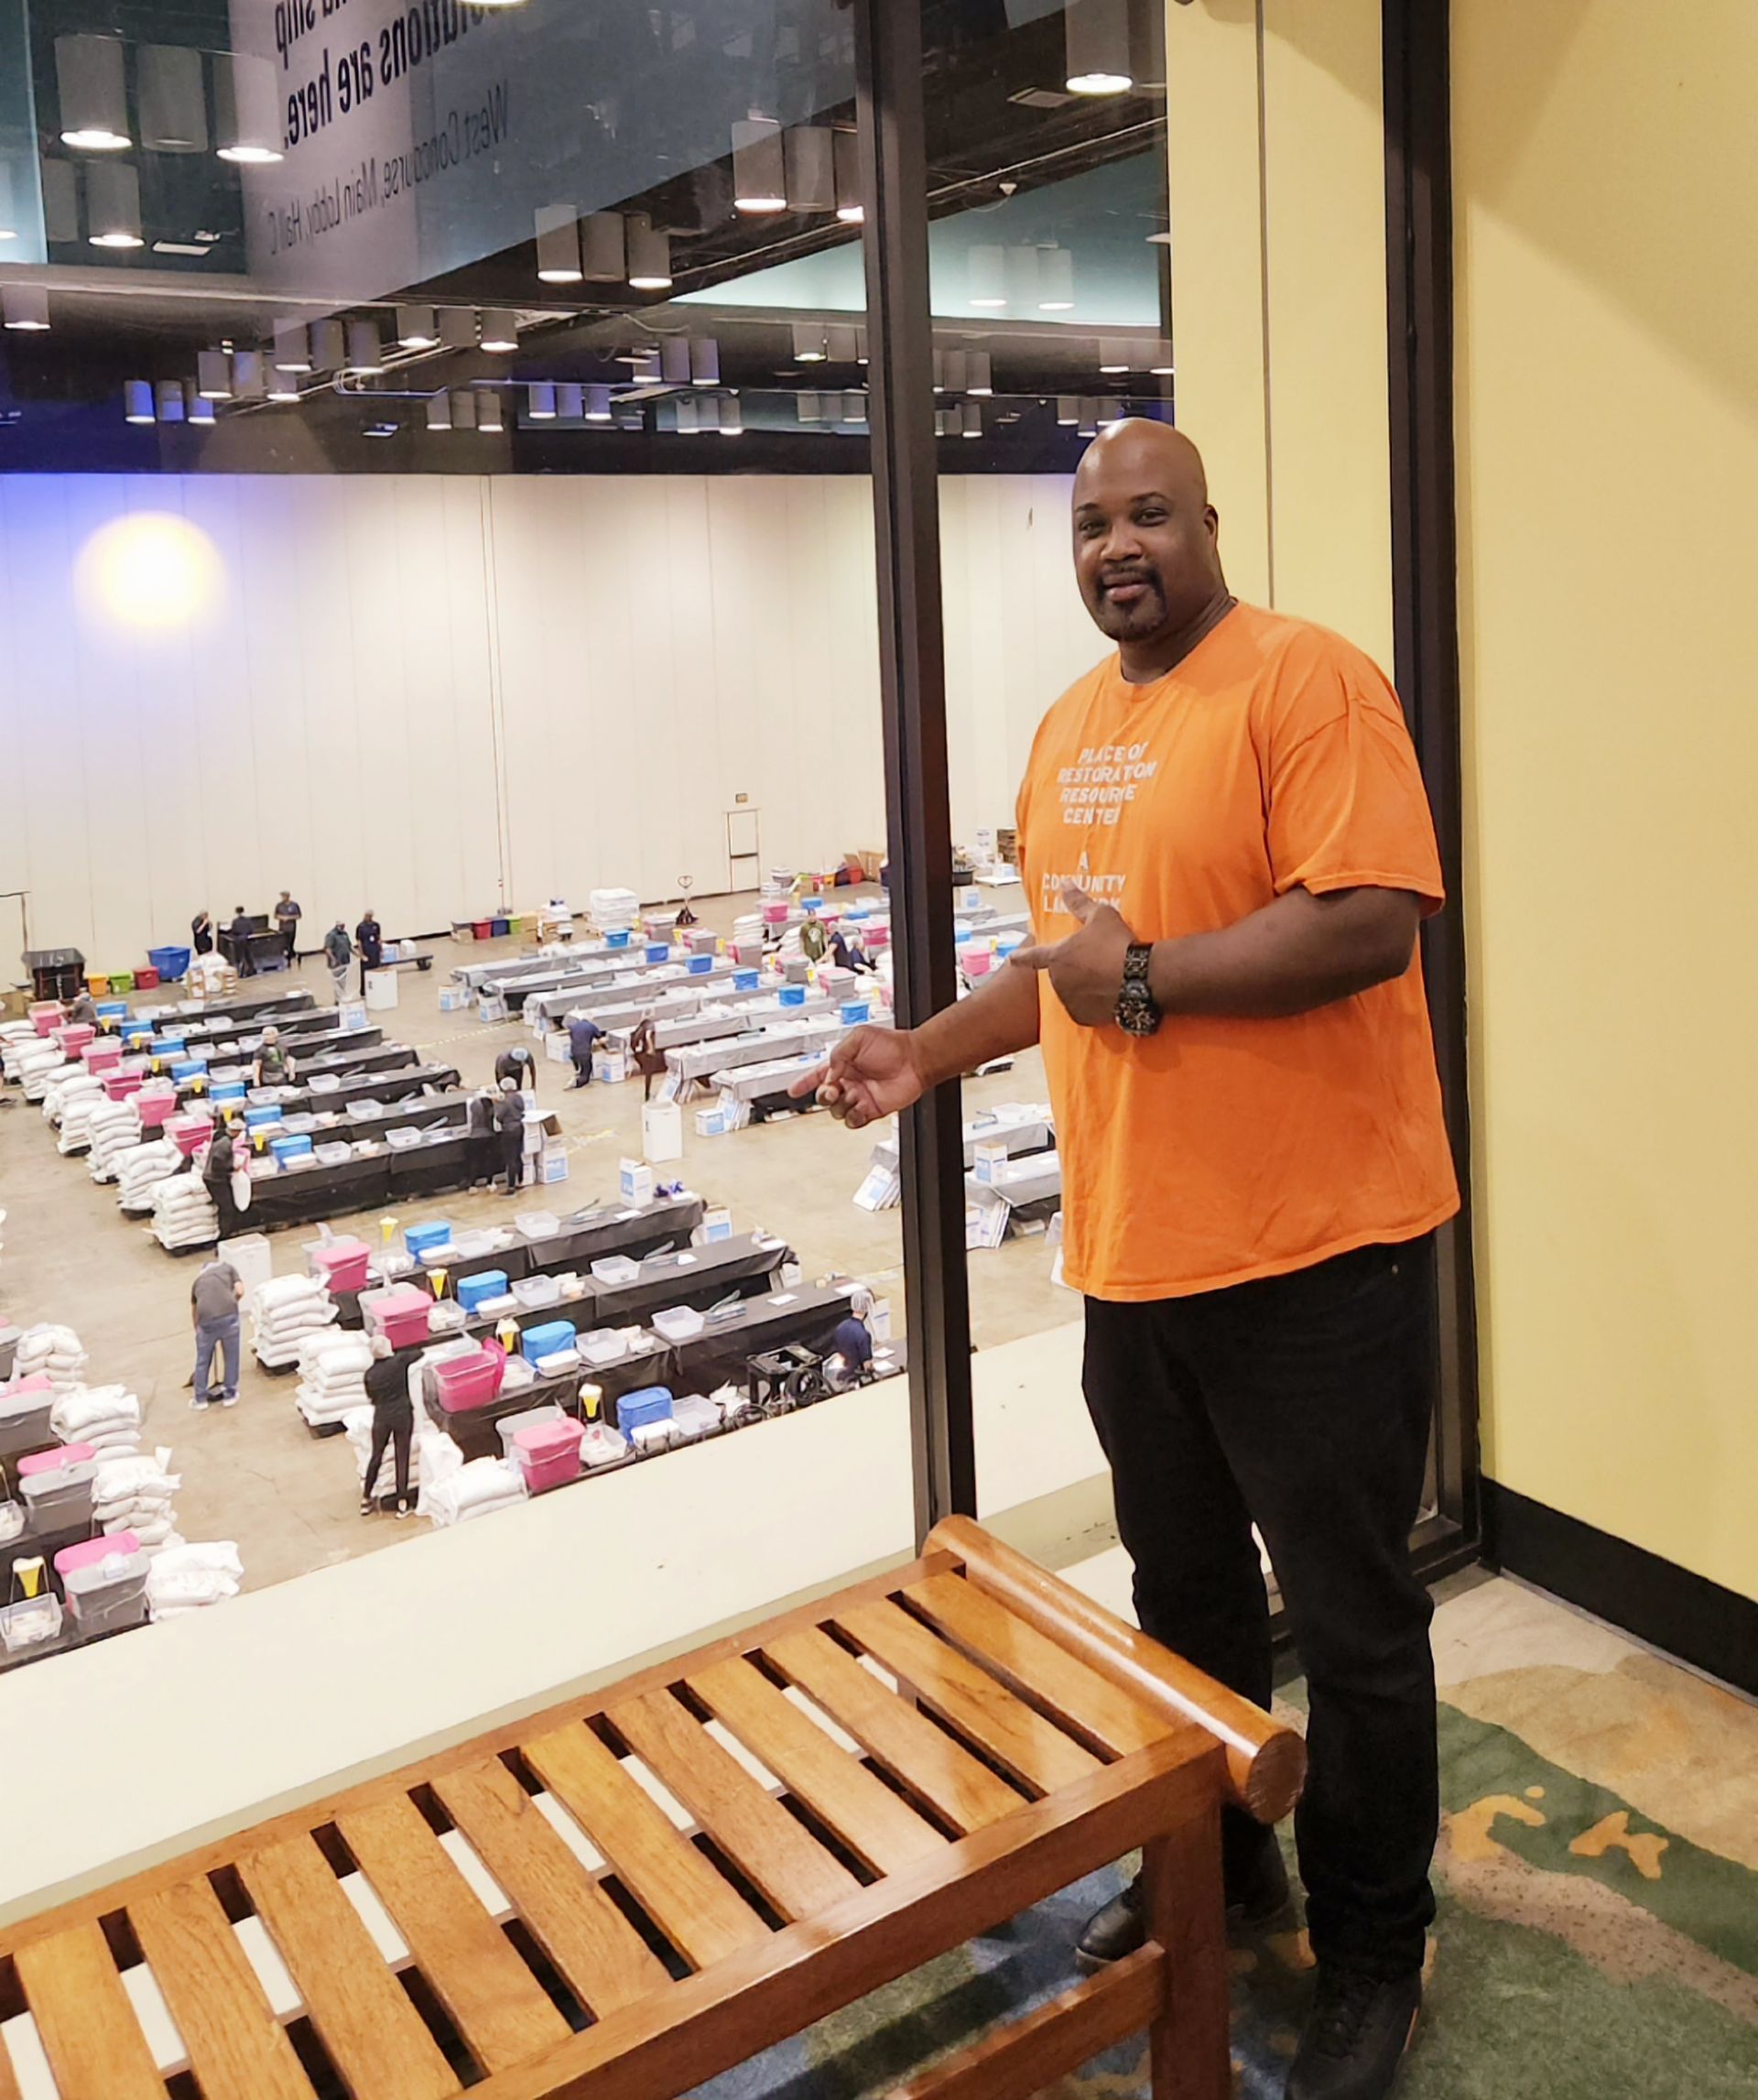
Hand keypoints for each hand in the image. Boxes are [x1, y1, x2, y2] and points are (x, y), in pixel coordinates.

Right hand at [789, 1024, 926, 1129]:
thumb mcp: (859, 1037)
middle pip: (823, 1097)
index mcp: (842, 1064)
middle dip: (823, 1095)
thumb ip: (839, 1053)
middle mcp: (849, 1082)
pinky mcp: (872, 1110)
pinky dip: (853, 1117)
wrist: (915, 1059)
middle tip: (832, 1090)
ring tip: (854, 1093)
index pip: (816, 1075)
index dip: (803, 1083)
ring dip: (841, 1104)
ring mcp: (860, 1097)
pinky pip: (853, 1121)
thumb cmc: (892, 1045)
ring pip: (836, 1110)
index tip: (793, 1090)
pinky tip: (860, 1106)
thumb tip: (830, 1073)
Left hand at [1012, 881, 1136, 1027]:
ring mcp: (1070, 1001)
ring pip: (1073, 993)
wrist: (1138, 978)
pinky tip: (1109, 995)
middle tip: (1096, 963)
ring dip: (1083, 987)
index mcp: (1057, 955)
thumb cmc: (1116, 943)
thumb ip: (1079, 903)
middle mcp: (1058, 980)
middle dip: (1073, 970)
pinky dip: (1094, 1004)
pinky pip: (1085, 1010)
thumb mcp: (1099, 916)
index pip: (1033, 956)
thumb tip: (1064, 884)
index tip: (1011, 960)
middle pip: (1060, 974)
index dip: (1021, 957)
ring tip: (1107, 979)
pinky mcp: (1084, 1018)